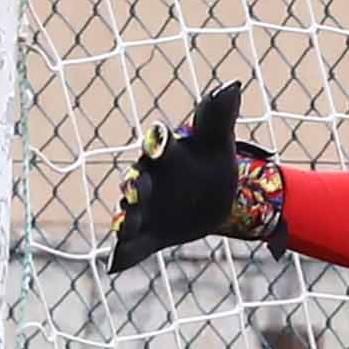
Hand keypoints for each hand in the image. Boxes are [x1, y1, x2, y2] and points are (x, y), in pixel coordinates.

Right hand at [106, 84, 282, 272]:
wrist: (212, 196)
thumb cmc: (210, 160)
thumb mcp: (217, 142)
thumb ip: (219, 116)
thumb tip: (232, 84)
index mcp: (165, 153)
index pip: (160, 144)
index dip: (160, 141)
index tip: (161, 136)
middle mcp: (146, 179)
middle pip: (137, 181)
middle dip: (136, 185)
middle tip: (137, 190)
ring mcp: (143, 208)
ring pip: (129, 213)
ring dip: (125, 219)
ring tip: (124, 227)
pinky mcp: (146, 235)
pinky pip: (133, 245)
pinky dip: (124, 253)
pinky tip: (116, 264)